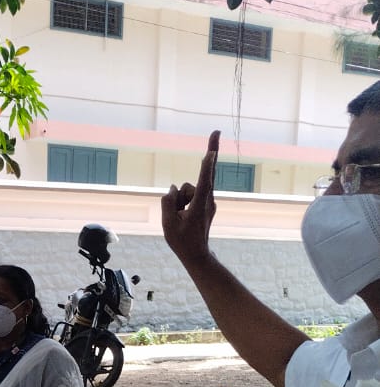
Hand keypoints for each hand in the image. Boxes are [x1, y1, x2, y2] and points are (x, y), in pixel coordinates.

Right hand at [161, 130, 219, 263]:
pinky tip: (181, 216)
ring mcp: (207, 202)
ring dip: (180, 200)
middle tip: (217, 131)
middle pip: (199, 178)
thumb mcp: (168, 222)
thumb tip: (173, 189)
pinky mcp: (205, 205)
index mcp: (200, 205)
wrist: (196, 255)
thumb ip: (168, 201)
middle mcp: (207, 200)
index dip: (207, 164)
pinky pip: (190, 196)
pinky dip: (182, 203)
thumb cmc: (182, 241)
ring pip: (188, 189)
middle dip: (209, 153)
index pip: (203, 180)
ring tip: (179, 218)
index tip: (212, 152)